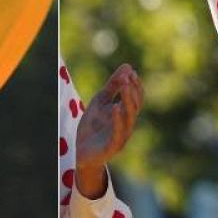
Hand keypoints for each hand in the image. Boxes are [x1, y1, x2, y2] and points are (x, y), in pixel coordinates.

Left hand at [74, 63, 142, 197]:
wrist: (80, 151)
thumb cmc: (93, 125)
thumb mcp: (101, 101)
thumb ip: (113, 86)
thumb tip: (128, 66)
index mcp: (125, 115)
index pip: (136, 99)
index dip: (135, 85)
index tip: (131, 72)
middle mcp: (126, 125)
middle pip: (134, 107)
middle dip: (132, 91)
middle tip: (128, 77)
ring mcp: (121, 137)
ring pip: (129, 118)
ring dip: (127, 101)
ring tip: (125, 86)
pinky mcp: (112, 147)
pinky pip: (118, 133)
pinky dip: (117, 120)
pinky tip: (114, 108)